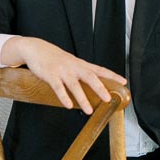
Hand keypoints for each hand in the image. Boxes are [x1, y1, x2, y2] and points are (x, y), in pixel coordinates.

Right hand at [10, 37, 125, 112]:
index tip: (124, 82)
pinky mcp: (51, 75)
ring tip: (89, 111)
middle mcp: (74, 67)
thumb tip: (94, 85)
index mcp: (81, 64)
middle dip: (100, 88)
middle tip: (108, 99)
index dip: (112, 76)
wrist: (36, 48)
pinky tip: (68, 105)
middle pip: (90, 77)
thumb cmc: (55, 58)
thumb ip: (82, 72)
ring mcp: (62, 71)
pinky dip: (64, 97)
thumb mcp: (71, 63)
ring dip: (82, 98)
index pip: (100, 69)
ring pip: (75, 85)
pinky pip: (58, 88)